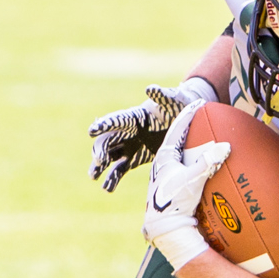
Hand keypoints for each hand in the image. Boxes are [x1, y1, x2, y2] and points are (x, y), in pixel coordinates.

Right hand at [87, 77, 217, 191]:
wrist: (186, 120)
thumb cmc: (179, 105)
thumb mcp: (174, 100)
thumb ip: (163, 95)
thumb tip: (151, 89)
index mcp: (135, 116)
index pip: (116, 120)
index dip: (105, 124)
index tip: (91, 130)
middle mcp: (128, 131)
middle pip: (108, 140)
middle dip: (101, 149)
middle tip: (100, 160)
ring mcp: (129, 145)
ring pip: (109, 155)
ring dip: (100, 165)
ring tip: (93, 176)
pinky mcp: (134, 158)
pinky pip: (120, 168)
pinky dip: (113, 178)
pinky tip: (107, 188)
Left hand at [142, 99, 229, 268]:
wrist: (164, 228)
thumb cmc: (174, 202)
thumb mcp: (192, 180)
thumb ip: (207, 162)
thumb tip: (225, 146)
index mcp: (164, 157)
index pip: (177, 129)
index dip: (188, 115)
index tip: (198, 104)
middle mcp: (163, 165)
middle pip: (178, 140)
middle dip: (190, 129)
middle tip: (202, 118)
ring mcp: (167, 177)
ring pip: (181, 155)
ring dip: (193, 147)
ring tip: (205, 140)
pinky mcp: (172, 188)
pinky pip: (186, 169)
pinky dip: (196, 164)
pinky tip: (205, 168)